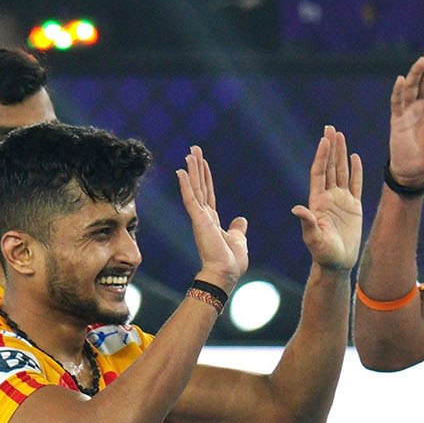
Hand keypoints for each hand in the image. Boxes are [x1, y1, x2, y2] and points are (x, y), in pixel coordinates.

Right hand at [175, 145, 248, 290]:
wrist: (224, 273)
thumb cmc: (230, 262)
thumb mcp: (239, 240)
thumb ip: (238, 229)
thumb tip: (241, 220)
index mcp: (212, 221)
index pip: (208, 194)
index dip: (205, 177)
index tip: (202, 162)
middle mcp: (203, 217)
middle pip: (200, 186)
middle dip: (197, 167)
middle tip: (194, 149)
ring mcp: (199, 217)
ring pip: (194, 188)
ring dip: (192, 169)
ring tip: (190, 152)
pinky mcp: (198, 219)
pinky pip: (191, 197)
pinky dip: (186, 183)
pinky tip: (182, 170)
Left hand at [291, 124, 364, 272]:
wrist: (337, 265)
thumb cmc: (323, 255)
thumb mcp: (314, 240)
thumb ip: (307, 223)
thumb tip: (297, 209)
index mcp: (318, 202)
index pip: (319, 173)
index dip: (322, 156)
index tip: (324, 140)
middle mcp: (328, 198)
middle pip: (330, 167)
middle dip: (330, 148)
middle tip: (330, 128)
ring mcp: (341, 202)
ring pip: (342, 172)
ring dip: (341, 154)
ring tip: (340, 135)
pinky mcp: (353, 208)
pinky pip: (355, 185)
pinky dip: (356, 171)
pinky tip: (354, 157)